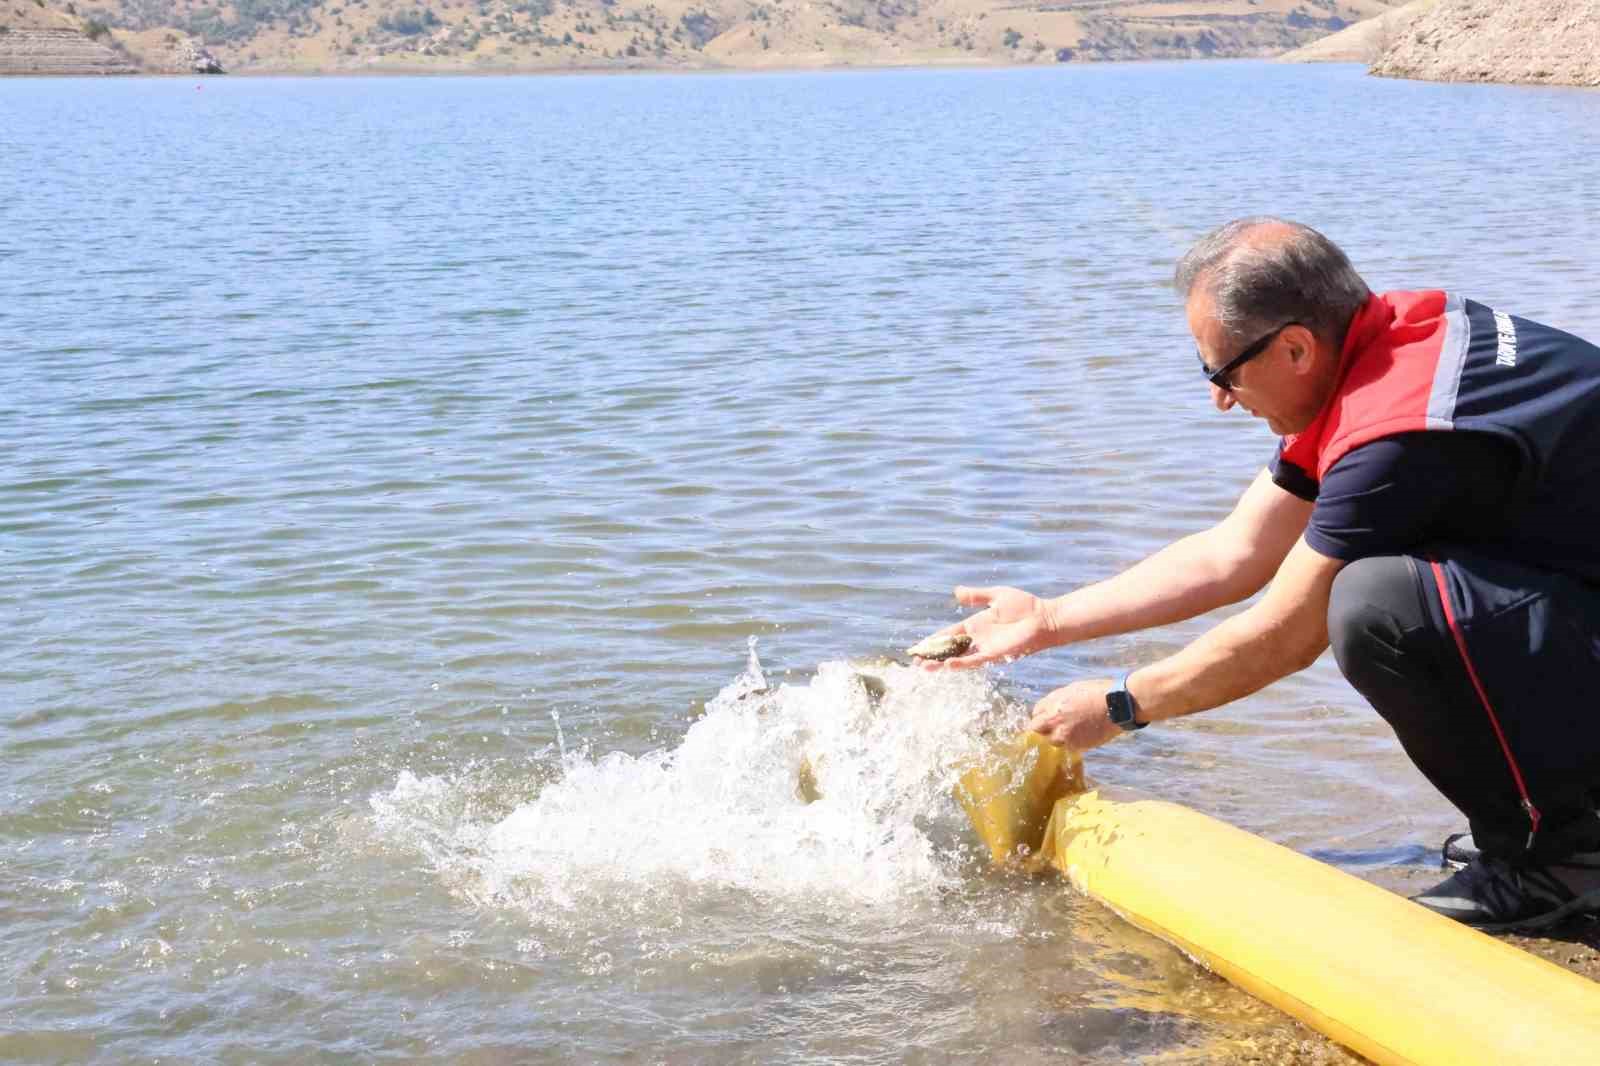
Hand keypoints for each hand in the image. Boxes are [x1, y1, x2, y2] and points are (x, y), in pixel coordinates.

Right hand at [916, 585, 1059, 670]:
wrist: (1044, 618)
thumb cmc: (1025, 606)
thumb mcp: (996, 596)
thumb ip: (976, 596)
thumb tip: (956, 591)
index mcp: (975, 625)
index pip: (949, 634)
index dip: (934, 640)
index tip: (919, 646)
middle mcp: (977, 639)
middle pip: (950, 649)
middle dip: (932, 655)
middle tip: (915, 660)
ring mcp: (985, 648)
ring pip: (958, 658)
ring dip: (941, 663)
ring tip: (924, 667)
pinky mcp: (995, 655)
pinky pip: (974, 661)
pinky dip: (961, 664)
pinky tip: (947, 665)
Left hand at [1027, 679, 1122, 752]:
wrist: (1118, 705)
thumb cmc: (1097, 693)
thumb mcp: (1072, 690)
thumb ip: (1056, 701)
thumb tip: (1048, 709)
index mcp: (1053, 704)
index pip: (1035, 713)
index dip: (1041, 714)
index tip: (1047, 715)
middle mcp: (1055, 721)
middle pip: (1036, 729)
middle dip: (1043, 727)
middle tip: (1054, 725)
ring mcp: (1065, 735)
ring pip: (1052, 740)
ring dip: (1058, 736)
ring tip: (1073, 728)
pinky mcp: (1077, 746)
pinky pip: (1068, 746)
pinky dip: (1072, 742)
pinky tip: (1083, 733)